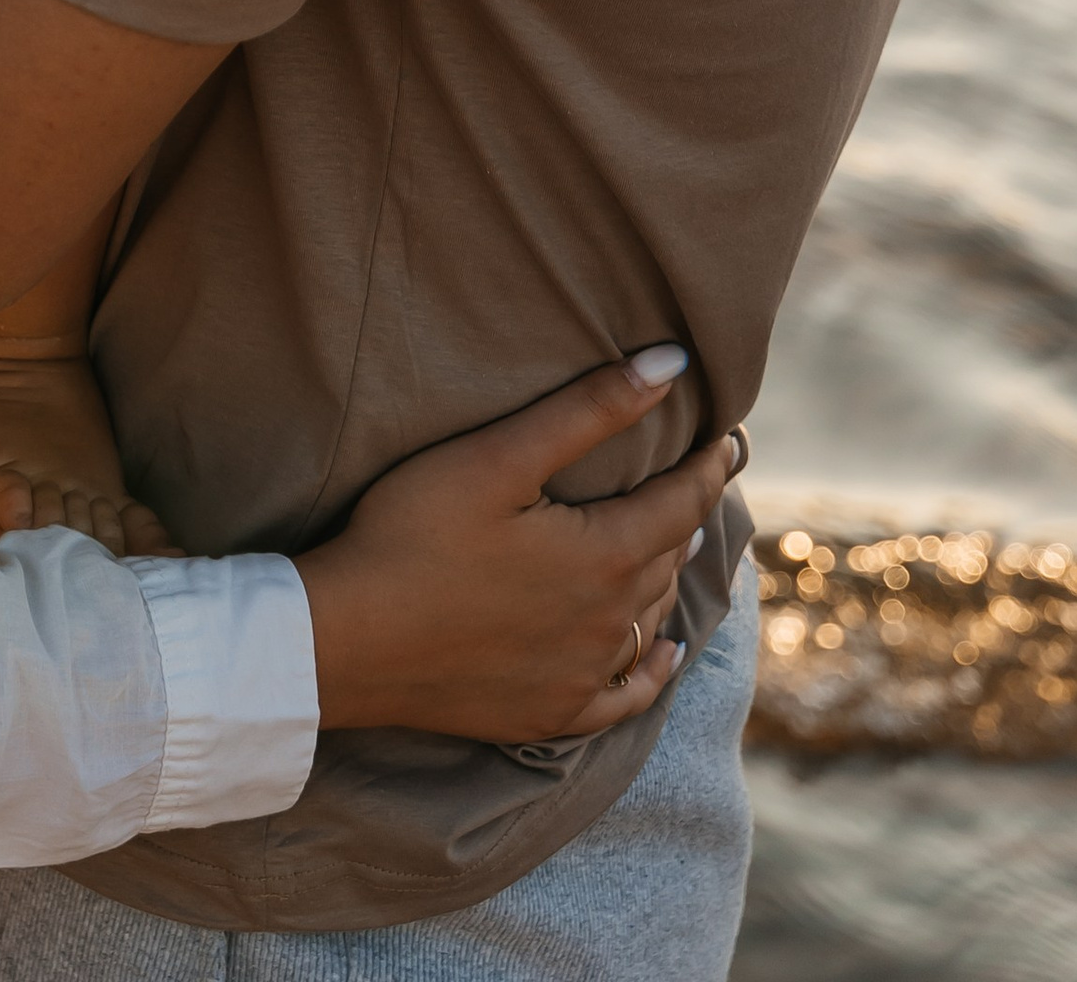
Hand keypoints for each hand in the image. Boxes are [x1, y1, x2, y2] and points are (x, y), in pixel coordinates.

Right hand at [297, 351, 740, 743]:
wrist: (345, 642)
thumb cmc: (412, 534)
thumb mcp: (498, 457)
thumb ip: (589, 410)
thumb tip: (674, 364)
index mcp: (606, 556)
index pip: (683, 503)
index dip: (709, 467)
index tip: (731, 439)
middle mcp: (610, 623)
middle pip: (669, 557)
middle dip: (689, 512)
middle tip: (701, 478)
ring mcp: (581, 676)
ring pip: (650, 618)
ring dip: (668, 575)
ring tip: (676, 540)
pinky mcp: (549, 713)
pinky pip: (625, 695)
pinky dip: (652, 670)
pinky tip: (663, 656)